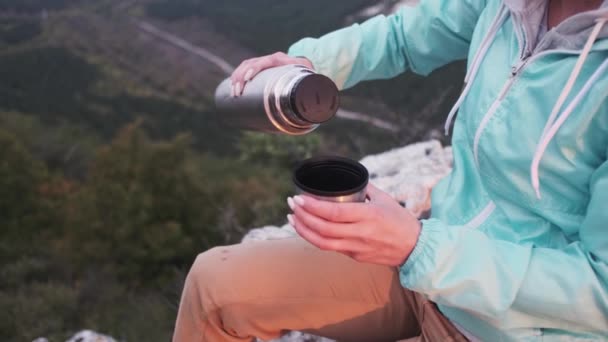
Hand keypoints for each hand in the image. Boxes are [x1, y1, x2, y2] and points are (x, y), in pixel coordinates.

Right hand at [230, 52, 313, 96]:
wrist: (306, 65)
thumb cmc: (306, 76)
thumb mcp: (308, 82)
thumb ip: (306, 91)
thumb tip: (306, 113)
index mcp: (282, 60)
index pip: (267, 61)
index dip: (255, 68)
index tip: (247, 79)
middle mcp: (271, 58)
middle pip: (251, 63)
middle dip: (241, 77)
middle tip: (237, 92)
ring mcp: (264, 60)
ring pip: (246, 64)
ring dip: (237, 76)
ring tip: (233, 91)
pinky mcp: (260, 65)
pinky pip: (245, 67)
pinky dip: (237, 75)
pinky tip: (232, 84)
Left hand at [287, 184, 421, 266]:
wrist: (415, 247)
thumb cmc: (400, 220)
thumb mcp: (385, 199)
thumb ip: (365, 188)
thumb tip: (348, 177)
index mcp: (368, 216)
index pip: (334, 212)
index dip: (312, 206)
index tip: (299, 198)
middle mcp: (361, 233)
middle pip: (323, 229)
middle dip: (303, 216)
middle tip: (291, 204)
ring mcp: (357, 248)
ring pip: (323, 243)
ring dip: (304, 230)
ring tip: (292, 218)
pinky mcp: (355, 257)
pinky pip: (331, 248)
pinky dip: (315, 238)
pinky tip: (307, 228)